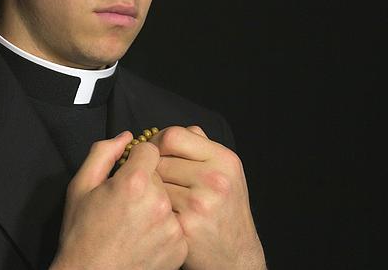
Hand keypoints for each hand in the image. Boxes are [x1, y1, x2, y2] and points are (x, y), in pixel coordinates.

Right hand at [51, 131, 186, 269]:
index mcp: (133, 182)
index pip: (151, 150)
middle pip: (161, 175)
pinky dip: (163, 227)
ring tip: (134, 222)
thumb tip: (126, 137)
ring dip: (156, 204)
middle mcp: (158, 202)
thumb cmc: (81, 234)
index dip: (137, 159)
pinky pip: (176, 223)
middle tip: (126, 203)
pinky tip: (144, 236)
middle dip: (146, 182)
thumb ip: (103, 152)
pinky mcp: (180, 247)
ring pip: (169, 198)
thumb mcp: (81, 186)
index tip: (128, 173)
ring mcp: (171, 226)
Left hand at [151, 126, 265, 269]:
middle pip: (159, 160)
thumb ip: (199, 146)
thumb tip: (166, 133)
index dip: (156, 142)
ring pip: (153, 184)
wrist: (236, 254)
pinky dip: (153, 210)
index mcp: (223, 159)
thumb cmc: (225, 208)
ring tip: (163, 198)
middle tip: (157, 180)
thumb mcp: (225, 171)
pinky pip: (153, 207)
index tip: (153, 152)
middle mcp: (214, 179)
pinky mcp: (185, 226)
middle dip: (152, 169)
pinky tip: (164, 215)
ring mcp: (200, 203)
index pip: (173, 136)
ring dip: (151, 191)